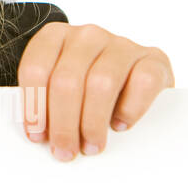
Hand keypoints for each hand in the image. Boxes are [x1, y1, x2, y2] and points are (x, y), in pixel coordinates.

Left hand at [16, 22, 172, 161]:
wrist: (135, 76)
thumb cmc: (88, 86)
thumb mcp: (61, 88)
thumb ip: (47, 102)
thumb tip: (39, 137)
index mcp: (56, 36)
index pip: (36, 69)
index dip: (34, 106)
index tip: (37, 136)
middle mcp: (87, 36)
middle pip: (67, 80)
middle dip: (63, 123)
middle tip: (65, 150)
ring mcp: (121, 45)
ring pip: (101, 84)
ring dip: (93, 122)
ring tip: (91, 146)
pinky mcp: (153, 59)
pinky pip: (142, 83)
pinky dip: (129, 109)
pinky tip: (120, 125)